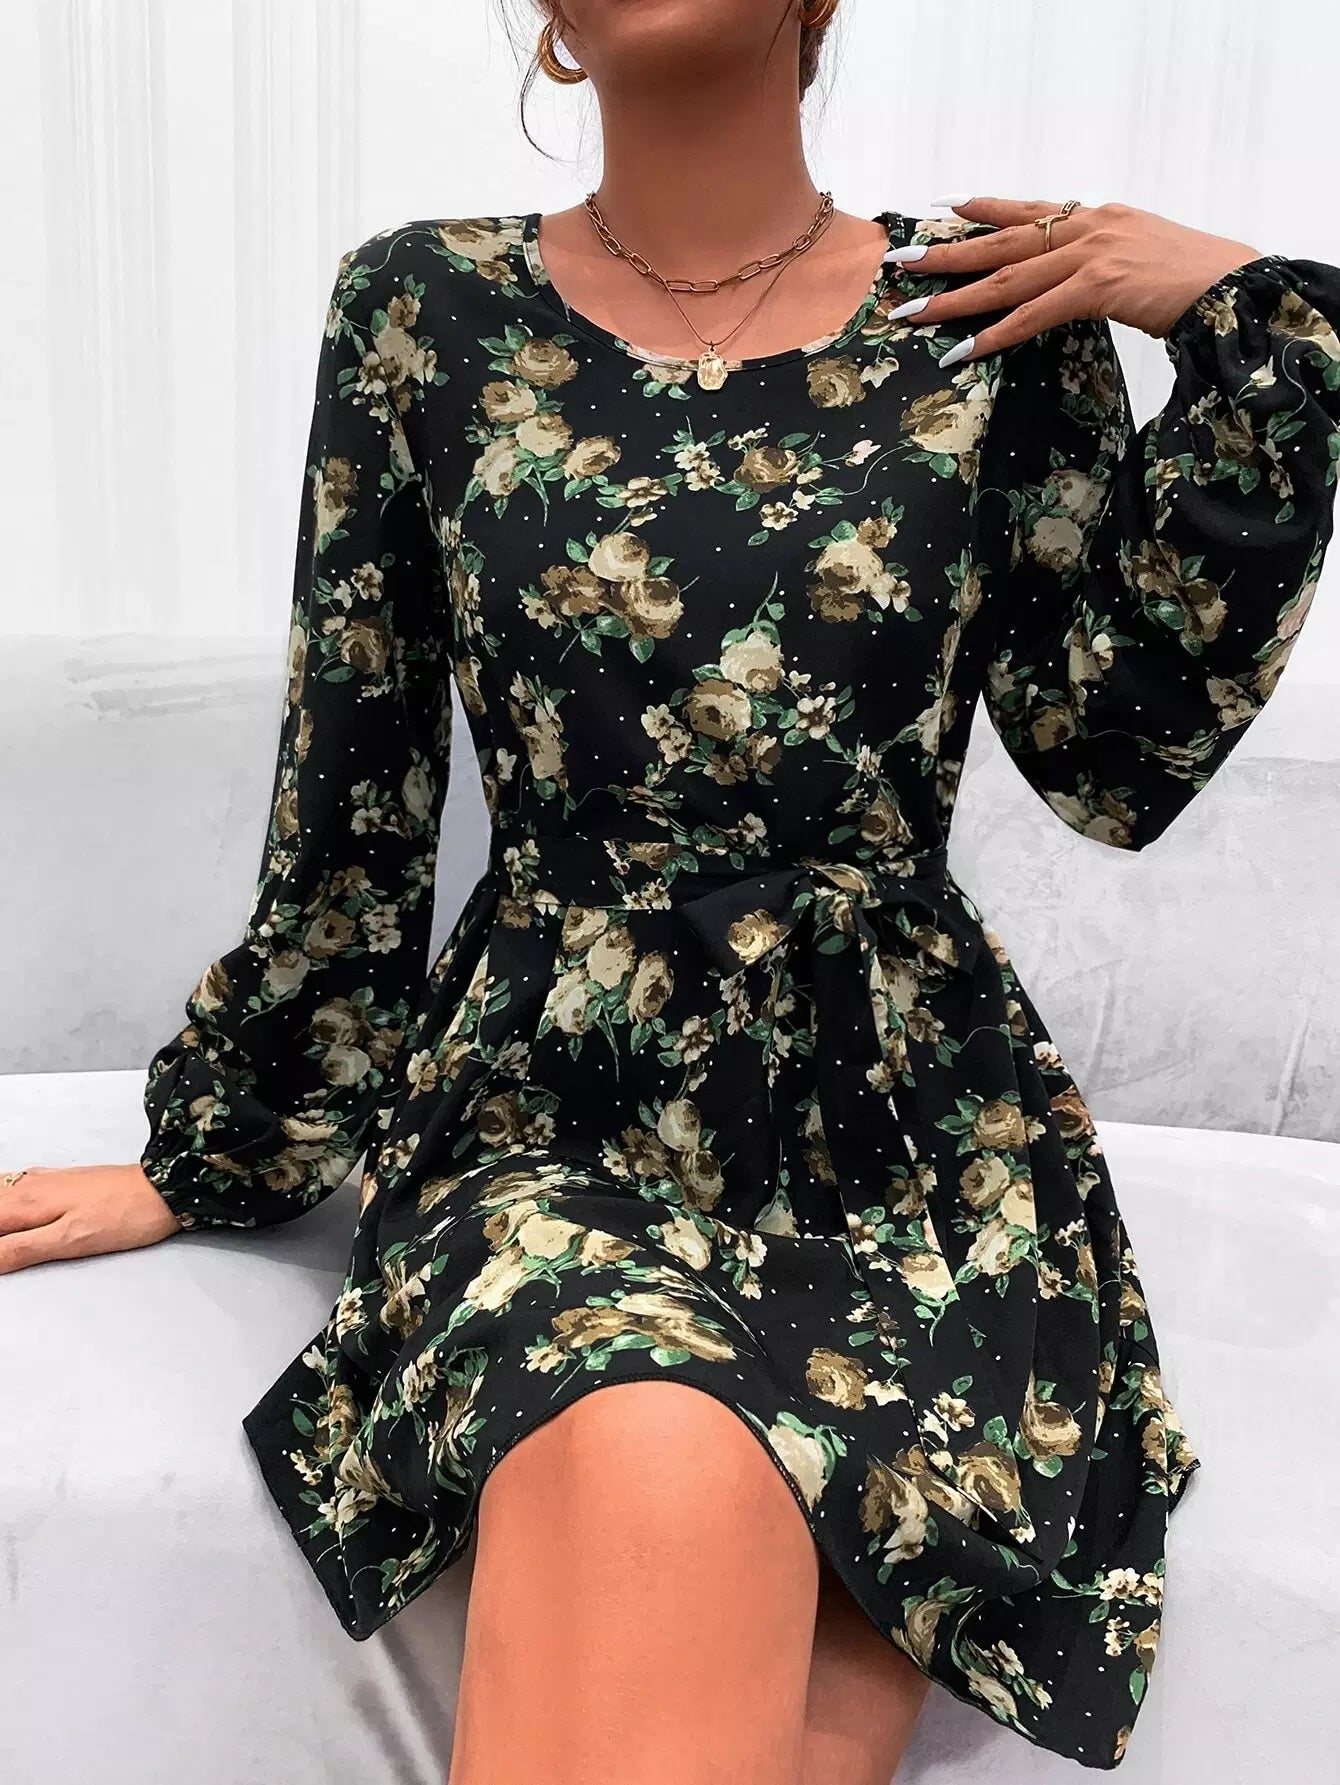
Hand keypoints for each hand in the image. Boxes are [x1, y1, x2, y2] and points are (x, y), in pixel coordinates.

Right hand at [0, 1163, 182, 1273]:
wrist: (165, 1188)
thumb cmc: (124, 1215)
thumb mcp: (69, 1241)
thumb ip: (21, 1249)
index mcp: (26, 1202)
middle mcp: (30, 1186)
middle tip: (3, 1253)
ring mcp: (45, 1181)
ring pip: (0, 1194)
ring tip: (5, 1240)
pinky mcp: (60, 1182)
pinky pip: (15, 1188)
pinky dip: (4, 1201)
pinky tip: (9, 1210)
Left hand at [891, 196, 1265, 363]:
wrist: (1233, 286)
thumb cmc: (1194, 280)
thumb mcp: (1143, 257)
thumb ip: (1105, 264)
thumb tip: (1081, 283)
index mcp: (1097, 217)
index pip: (1029, 209)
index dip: (984, 208)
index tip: (946, 206)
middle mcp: (1087, 227)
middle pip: (1001, 241)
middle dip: (946, 253)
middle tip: (901, 262)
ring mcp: (1090, 255)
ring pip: (1005, 279)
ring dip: (953, 299)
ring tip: (911, 313)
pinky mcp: (1098, 287)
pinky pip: (1033, 315)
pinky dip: (995, 335)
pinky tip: (964, 351)